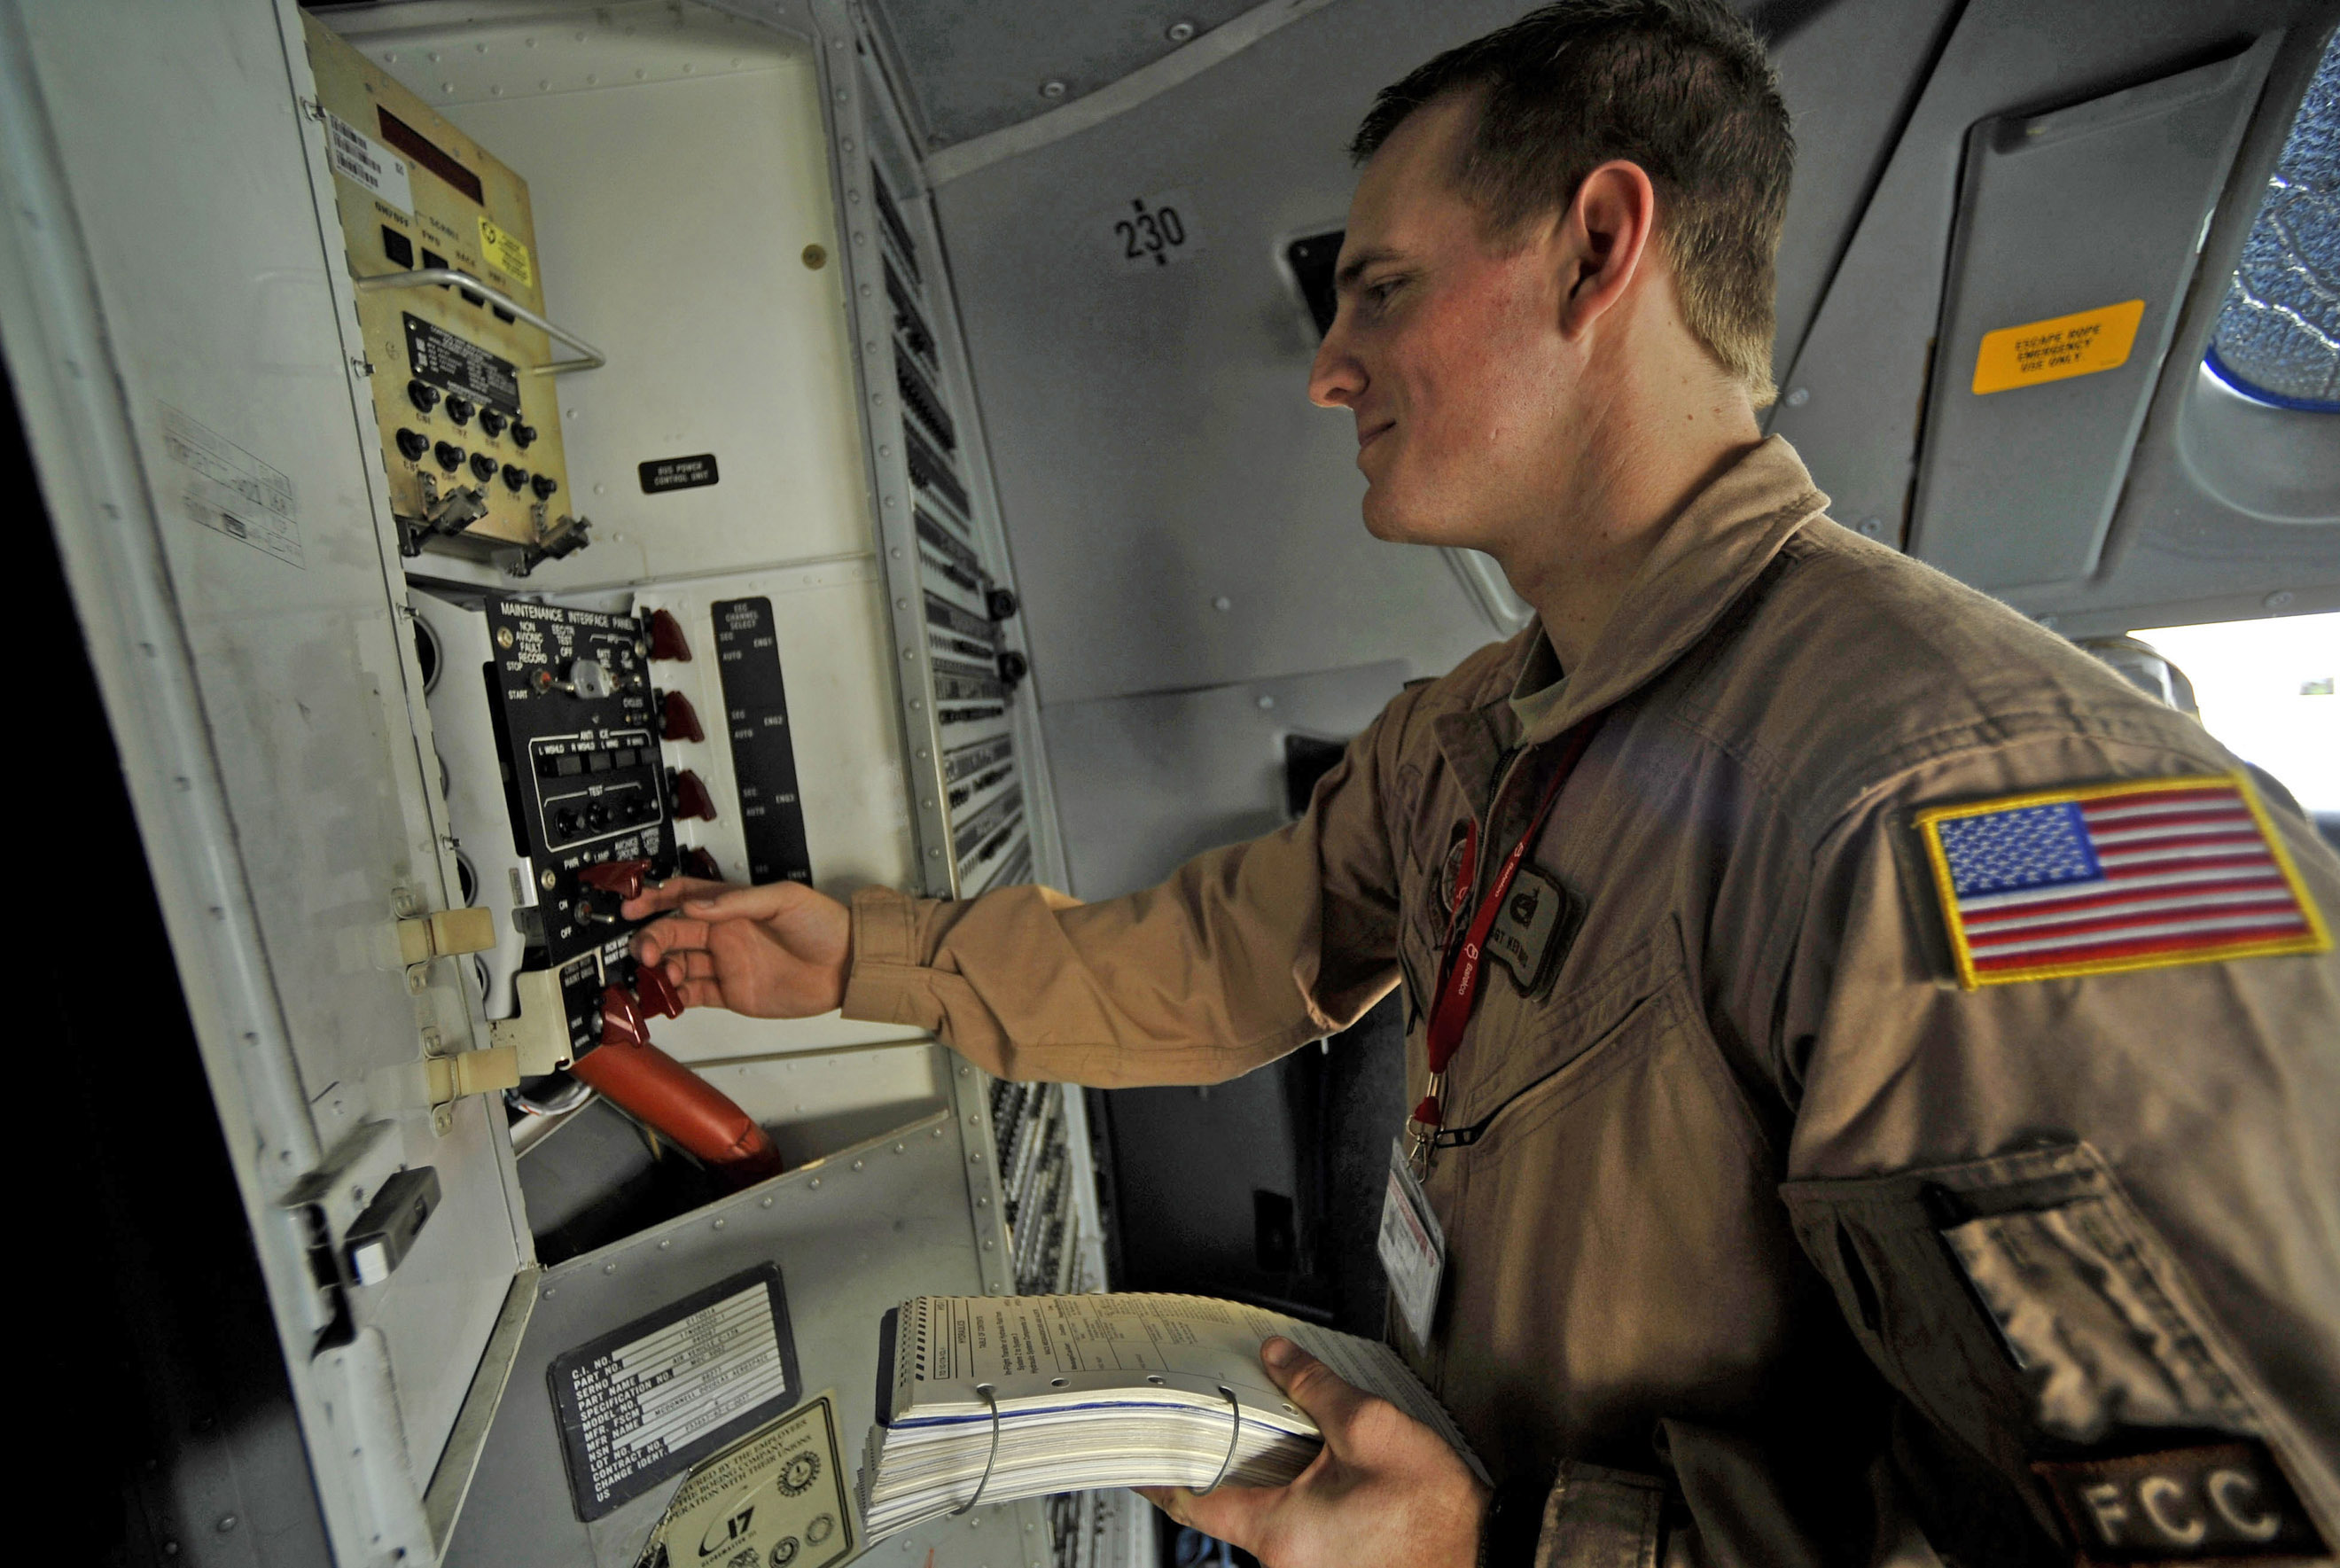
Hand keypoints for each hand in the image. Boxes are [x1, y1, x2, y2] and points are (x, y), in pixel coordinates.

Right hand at [620, 877, 851, 1016]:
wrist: (848, 965)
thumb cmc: (824, 924)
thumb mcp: (784, 899)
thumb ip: (738, 901)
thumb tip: (697, 906)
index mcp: (731, 907)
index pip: (683, 897)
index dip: (656, 899)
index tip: (634, 906)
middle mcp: (723, 934)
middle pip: (672, 933)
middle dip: (652, 939)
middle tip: (644, 952)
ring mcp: (725, 964)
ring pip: (676, 965)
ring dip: (659, 970)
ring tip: (659, 975)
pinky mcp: (731, 993)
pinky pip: (693, 995)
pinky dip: (674, 998)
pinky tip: (664, 998)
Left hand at [1137, 1338, 1486, 1567]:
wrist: (1486, 1551)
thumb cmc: (1436, 1511)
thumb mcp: (1369, 1428)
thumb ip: (1313, 1389)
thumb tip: (1278, 1358)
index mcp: (1282, 1531)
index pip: (1196, 1504)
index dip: (1163, 1478)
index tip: (1139, 1464)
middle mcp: (1287, 1564)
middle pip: (1233, 1509)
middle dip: (1231, 1464)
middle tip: (1229, 1422)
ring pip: (1268, 1520)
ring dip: (1272, 1482)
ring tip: (1293, 1442)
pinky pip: (1297, 1534)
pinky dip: (1298, 1501)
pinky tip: (1323, 1473)